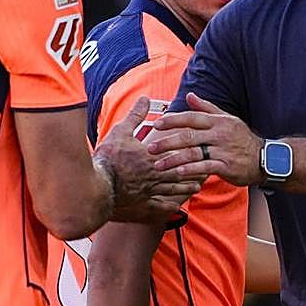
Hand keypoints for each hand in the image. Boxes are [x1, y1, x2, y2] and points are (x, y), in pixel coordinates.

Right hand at [96, 97, 206, 223]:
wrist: (96, 187)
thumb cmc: (108, 158)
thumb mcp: (121, 132)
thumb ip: (135, 116)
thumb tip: (144, 98)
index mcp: (153, 157)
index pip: (178, 153)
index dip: (192, 152)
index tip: (203, 149)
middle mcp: (156, 175)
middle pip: (181, 172)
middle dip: (195, 171)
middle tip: (208, 169)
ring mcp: (151, 191)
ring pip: (175, 190)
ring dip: (187, 188)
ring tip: (197, 186)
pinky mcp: (143, 205)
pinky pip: (161, 206)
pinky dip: (172, 206)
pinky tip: (177, 207)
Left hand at [148, 93, 263, 186]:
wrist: (265, 158)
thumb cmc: (242, 138)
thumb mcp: (227, 119)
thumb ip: (206, 108)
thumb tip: (189, 95)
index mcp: (218, 121)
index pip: (191, 118)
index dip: (173, 121)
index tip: (156, 125)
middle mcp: (219, 134)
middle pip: (189, 136)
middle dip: (167, 142)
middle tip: (150, 148)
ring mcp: (223, 150)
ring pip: (194, 154)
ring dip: (173, 160)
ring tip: (158, 165)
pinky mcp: (226, 166)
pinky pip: (205, 167)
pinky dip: (190, 171)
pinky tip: (177, 174)